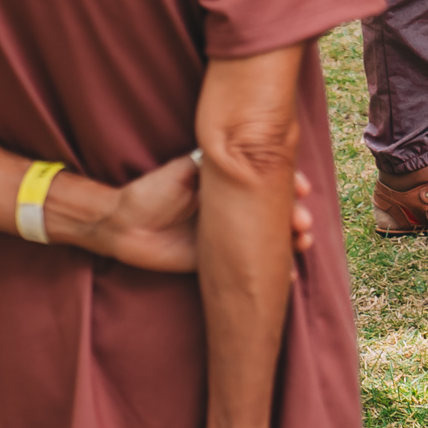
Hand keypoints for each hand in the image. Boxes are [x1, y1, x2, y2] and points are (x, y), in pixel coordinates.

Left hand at [57, 161, 315, 269]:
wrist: (124, 227)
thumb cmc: (151, 193)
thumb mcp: (184, 171)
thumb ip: (212, 165)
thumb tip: (244, 154)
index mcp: (227, 187)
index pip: (265, 184)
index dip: (288, 185)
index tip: (303, 188)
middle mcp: (233, 210)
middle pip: (274, 213)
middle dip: (295, 216)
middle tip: (302, 221)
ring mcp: (229, 236)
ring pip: (269, 238)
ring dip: (291, 241)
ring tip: (301, 243)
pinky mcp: (220, 261)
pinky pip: (252, 265)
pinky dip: (274, 269)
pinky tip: (289, 274)